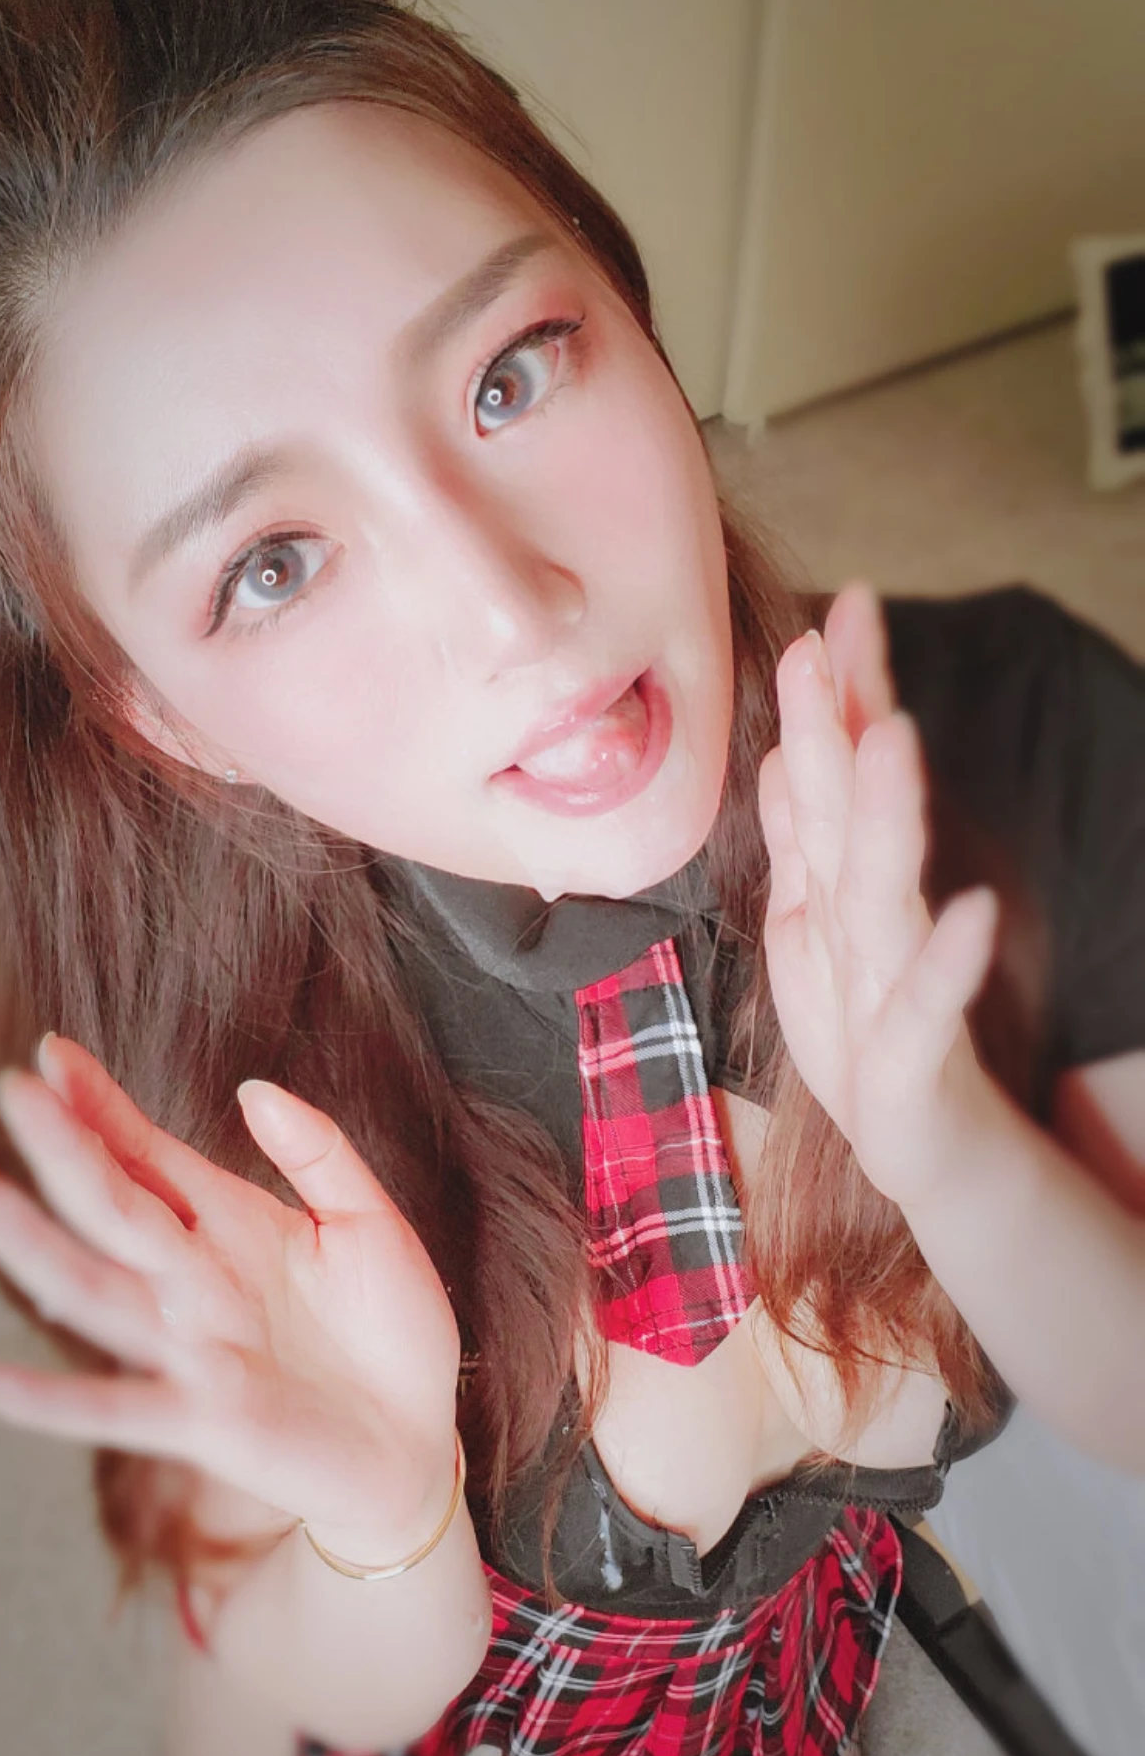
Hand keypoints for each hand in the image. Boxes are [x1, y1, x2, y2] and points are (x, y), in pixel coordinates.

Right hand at [0, 1037, 462, 1547]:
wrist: (416, 1443)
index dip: (101, 1105)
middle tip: (11, 1089)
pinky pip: (112, 1409)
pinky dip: (46, 1400)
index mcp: (231, 1226)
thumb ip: (319, 1154)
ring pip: (95, 1291)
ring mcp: (189, 1350)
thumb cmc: (393, 1333)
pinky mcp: (200, 1421)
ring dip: (32, 1246)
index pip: (147, 1155)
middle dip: (65, 1149)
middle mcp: (194, 1282)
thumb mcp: (372, 1225)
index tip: (52, 1053)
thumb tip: (252, 1088)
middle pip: (113, 1206)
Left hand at [757, 583, 998, 1209]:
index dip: (834, 700)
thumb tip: (781, 755)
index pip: (833, 778)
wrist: (922, 1145)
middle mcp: (875, 917)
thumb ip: (807, 841)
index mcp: (841, 885)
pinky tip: (973, 913)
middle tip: (841, 632)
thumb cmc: (863, 1031)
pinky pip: (927, 1004)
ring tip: (894, 736)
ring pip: (887, 889)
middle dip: (845, 722)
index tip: (833, 609)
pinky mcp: (912, 1053)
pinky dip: (948, 961)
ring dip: (890, 813)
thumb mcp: (813, 929)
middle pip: (854, 811)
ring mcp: (896, 980)